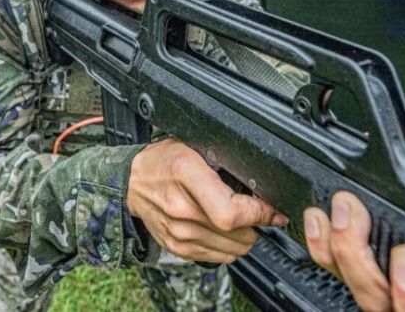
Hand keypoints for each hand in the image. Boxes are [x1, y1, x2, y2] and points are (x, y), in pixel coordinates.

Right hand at [127, 139, 287, 263]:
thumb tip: (261, 183)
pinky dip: (227, 246)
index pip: (232, 212)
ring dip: (244, 237)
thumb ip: (226, 162)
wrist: (132, 182)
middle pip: (237, 234)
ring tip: (240, 220)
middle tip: (255, 211)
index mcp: (186, 174)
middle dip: (256, 224)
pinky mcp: (176, 247)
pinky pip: (217, 257)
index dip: (260, 214)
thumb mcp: (194, 146)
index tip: (272, 212)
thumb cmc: (164, 161)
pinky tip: (223, 230)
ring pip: (232, 249)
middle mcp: (180, 208)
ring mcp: (177, 232)